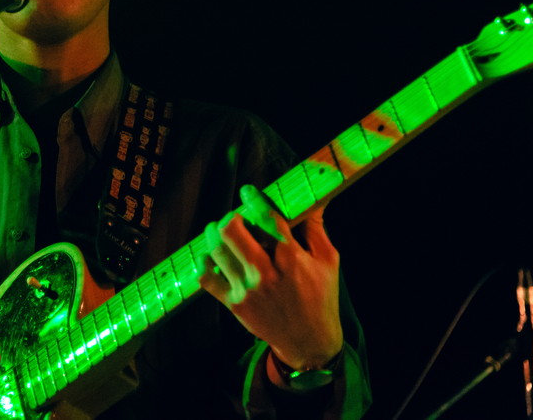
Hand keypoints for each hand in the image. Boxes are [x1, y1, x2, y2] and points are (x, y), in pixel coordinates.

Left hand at [198, 185, 343, 370]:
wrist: (308, 340)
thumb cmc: (321, 298)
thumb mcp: (328, 261)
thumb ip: (316, 229)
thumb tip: (314, 201)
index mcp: (291, 258)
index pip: (266, 217)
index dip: (254, 199)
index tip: (248, 192)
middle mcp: (266, 273)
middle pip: (231, 231)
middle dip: (230, 217)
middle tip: (234, 217)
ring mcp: (247, 290)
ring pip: (216, 251)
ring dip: (213, 235)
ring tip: (217, 231)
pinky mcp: (235, 304)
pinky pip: (207, 279)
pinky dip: (204, 264)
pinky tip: (211, 257)